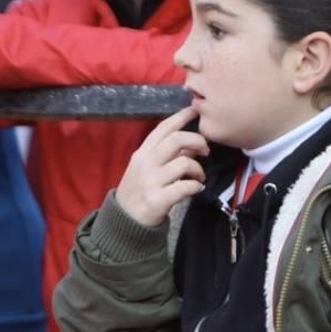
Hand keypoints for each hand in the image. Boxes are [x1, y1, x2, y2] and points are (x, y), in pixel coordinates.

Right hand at [114, 105, 208, 226]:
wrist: (124, 221)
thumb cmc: (140, 190)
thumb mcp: (148, 167)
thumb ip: (168, 154)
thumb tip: (193, 143)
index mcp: (143, 153)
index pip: (163, 128)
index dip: (181, 116)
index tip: (195, 110)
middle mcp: (146, 164)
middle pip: (176, 140)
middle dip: (197, 140)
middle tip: (206, 150)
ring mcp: (151, 182)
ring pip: (184, 163)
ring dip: (198, 169)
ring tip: (199, 177)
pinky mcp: (157, 200)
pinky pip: (185, 187)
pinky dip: (195, 187)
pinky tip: (196, 189)